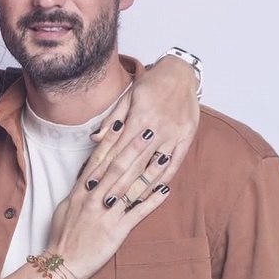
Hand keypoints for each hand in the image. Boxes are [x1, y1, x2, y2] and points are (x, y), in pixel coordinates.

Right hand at [46, 138, 172, 278]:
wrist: (61, 262)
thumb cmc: (62, 234)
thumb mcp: (67, 206)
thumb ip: (80, 188)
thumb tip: (88, 173)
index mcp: (82, 190)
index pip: (99, 159)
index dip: (112, 140)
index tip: (123, 122)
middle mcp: (94, 198)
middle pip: (118, 168)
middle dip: (135, 148)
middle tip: (149, 130)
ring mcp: (106, 214)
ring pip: (131, 187)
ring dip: (149, 171)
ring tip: (164, 155)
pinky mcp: (116, 231)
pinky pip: (138, 213)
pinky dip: (153, 201)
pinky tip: (166, 189)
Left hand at [83, 52, 199, 203]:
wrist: (181, 73)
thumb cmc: (151, 84)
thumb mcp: (128, 96)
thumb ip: (113, 119)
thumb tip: (95, 138)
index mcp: (140, 117)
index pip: (117, 150)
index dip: (104, 169)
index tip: (92, 184)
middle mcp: (157, 128)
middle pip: (134, 163)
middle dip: (118, 185)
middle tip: (105, 203)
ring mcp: (174, 134)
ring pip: (154, 167)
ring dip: (139, 188)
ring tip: (126, 204)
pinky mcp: (186, 138)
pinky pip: (174, 164)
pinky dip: (162, 180)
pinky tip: (152, 192)